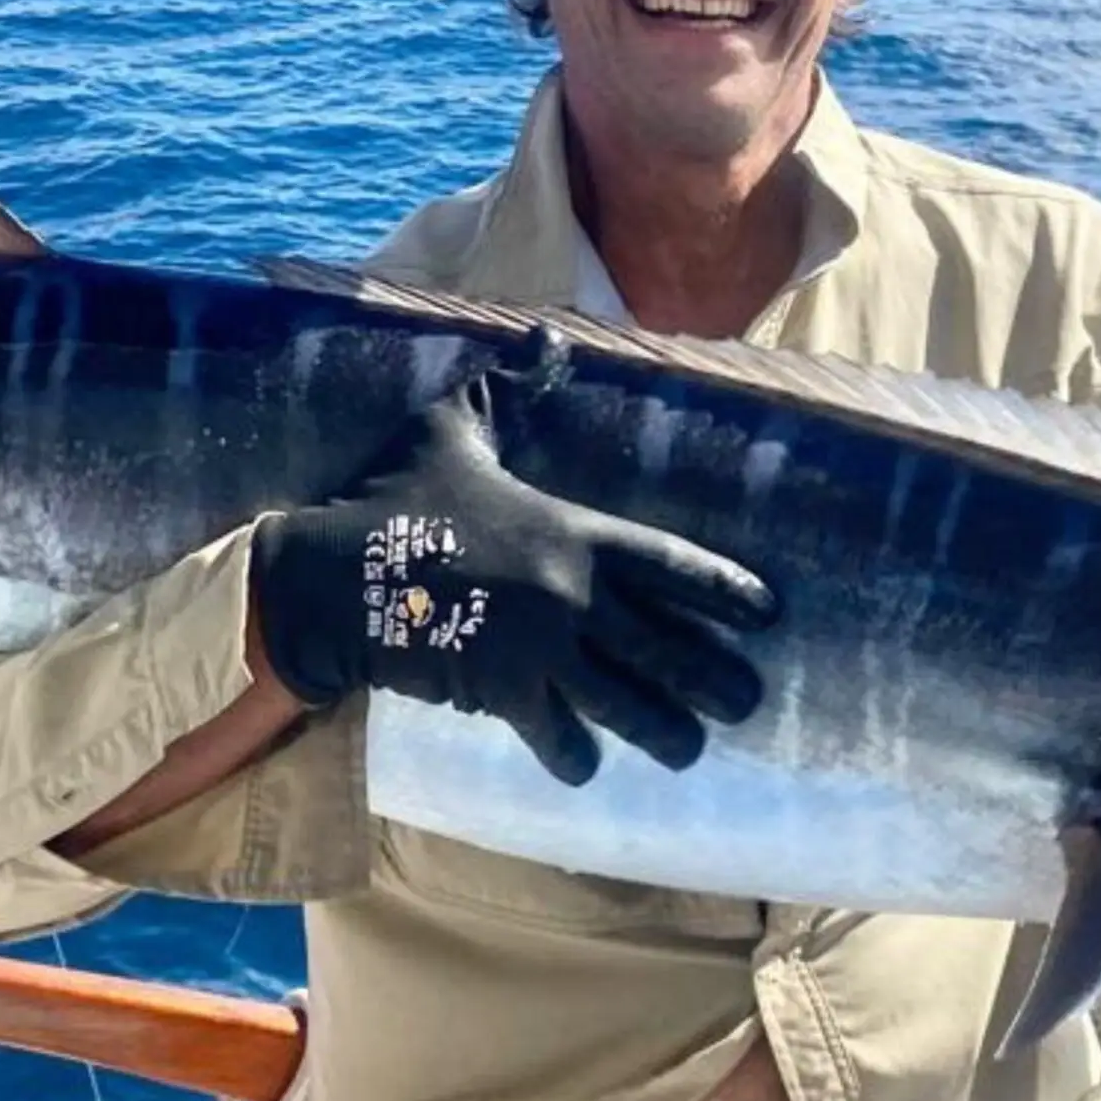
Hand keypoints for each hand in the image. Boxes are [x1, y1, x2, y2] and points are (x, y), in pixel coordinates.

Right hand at [249, 374, 776, 784]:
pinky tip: (585, 767)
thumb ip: (511, 388)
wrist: (332, 575)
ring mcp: (542, 650)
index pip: (671, 563)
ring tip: (689, 751)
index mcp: (573, 532)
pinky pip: (557, 733)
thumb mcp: (453, 428)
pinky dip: (574, 754)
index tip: (767, 615)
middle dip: (713, 680)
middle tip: (748, 706)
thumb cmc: (393, 498)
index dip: (724, 590)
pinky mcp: (503, 693)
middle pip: (667, 648)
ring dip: (663, 732)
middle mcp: (572, 595)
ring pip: (626, 702)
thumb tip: (549, 333)